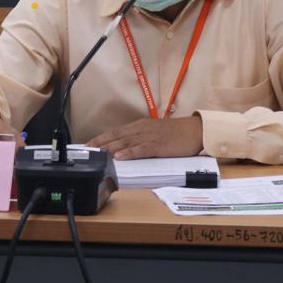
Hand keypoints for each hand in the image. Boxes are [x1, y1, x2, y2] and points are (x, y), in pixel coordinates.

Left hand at [87, 115, 202, 159]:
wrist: (195, 131)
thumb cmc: (176, 133)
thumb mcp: (155, 132)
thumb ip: (141, 138)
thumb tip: (125, 147)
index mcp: (141, 126)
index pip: (117, 131)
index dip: (102, 137)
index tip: (89, 144)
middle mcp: (143, 129)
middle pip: (118, 135)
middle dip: (102, 142)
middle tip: (87, 150)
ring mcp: (150, 136)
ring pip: (126, 142)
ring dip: (111, 147)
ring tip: (98, 153)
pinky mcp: (158, 145)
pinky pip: (141, 149)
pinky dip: (129, 153)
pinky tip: (119, 156)